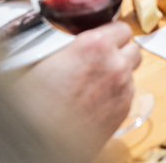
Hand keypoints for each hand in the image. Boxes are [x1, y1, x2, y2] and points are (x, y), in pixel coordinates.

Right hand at [17, 21, 140, 156]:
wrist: (39, 137)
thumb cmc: (32, 101)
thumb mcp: (43, 59)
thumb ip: (69, 45)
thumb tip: (71, 41)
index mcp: (96, 46)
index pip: (122, 28)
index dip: (112, 34)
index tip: (103, 40)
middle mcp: (116, 64)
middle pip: (132, 49)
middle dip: (119, 53)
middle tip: (99, 61)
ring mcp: (123, 88)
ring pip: (131, 72)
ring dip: (119, 73)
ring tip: (94, 83)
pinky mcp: (123, 110)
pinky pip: (127, 93)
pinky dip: (116, 93)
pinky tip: (95, 100)